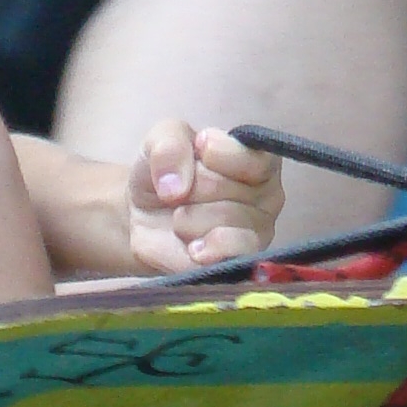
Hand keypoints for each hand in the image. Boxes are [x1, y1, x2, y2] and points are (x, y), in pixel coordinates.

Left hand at [125, 121, 284, 272]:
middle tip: (181, 192)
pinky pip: (223, 259)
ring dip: (187, 219)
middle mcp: (268, 200)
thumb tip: (176, 188)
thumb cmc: (164, 173)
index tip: (197, 150)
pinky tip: (190, 247)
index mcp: (260, 162)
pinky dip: (199, 251)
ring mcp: (256, 238)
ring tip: (179, 218)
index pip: (251, 157)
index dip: (215, 154)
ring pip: (223, 224)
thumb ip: (169, 145)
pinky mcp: (237, 268)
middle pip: (225, 188)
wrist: (138, 216)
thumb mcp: (161, 139)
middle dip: (191, 188)